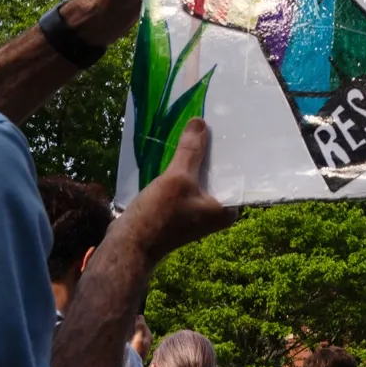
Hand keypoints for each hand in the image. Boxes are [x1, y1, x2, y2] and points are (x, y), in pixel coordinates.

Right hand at [120, 117, 236, 263]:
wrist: (128, 245)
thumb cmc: (158, 215)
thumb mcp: (177, 178)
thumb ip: (191, 151)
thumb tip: (200, 123)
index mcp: (227, 208)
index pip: (238, 173)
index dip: (234, 150)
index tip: (233, 125)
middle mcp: (217, 211)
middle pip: (219, 173)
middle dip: (214, 151)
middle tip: (214, 121)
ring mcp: (198, 210)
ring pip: (201, 176)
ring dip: (197, 158)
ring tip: (197, 129)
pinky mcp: (181, 208)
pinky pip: (188, 182)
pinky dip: (184, 168)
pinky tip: (179, 149)